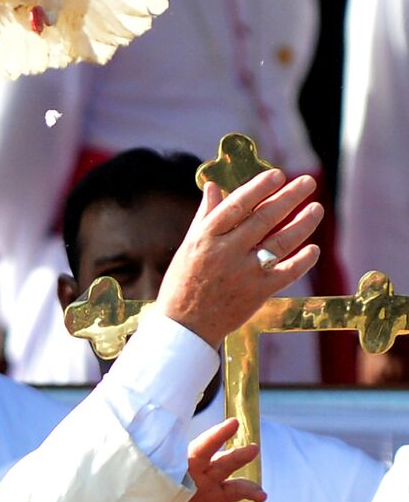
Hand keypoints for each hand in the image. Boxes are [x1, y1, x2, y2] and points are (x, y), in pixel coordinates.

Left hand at [125, 418, 265, 501]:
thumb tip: (149, 486)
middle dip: (217, 435)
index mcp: (166, 471)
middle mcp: (187, 473)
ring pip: (223, 465)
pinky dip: (249, 491)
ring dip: (237, 457)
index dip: (187, 438)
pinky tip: (261, 495)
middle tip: (232, 424)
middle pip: (203, 450)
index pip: (177, 449)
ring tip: (252, 450)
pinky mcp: (217, 500)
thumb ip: (151, 501)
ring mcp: (204, 485)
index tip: (193, 428)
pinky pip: (235, 491)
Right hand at [156, 169, 322, 348]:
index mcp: (207, 236)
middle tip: (308, 182)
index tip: (278, 174)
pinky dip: (303, 261)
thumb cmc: (184, 281)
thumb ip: (205, 214)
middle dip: (289, 197)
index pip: (238, 204)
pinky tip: (314, 249)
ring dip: (302, 224)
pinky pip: (287, 273)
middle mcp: (226, 251)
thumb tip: (214, 186)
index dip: (260, 187)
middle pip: (264, 218)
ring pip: (280, 242)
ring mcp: (244, 273)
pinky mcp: (257, 293)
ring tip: (317, 209)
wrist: (185, 326)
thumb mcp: (189, 244)